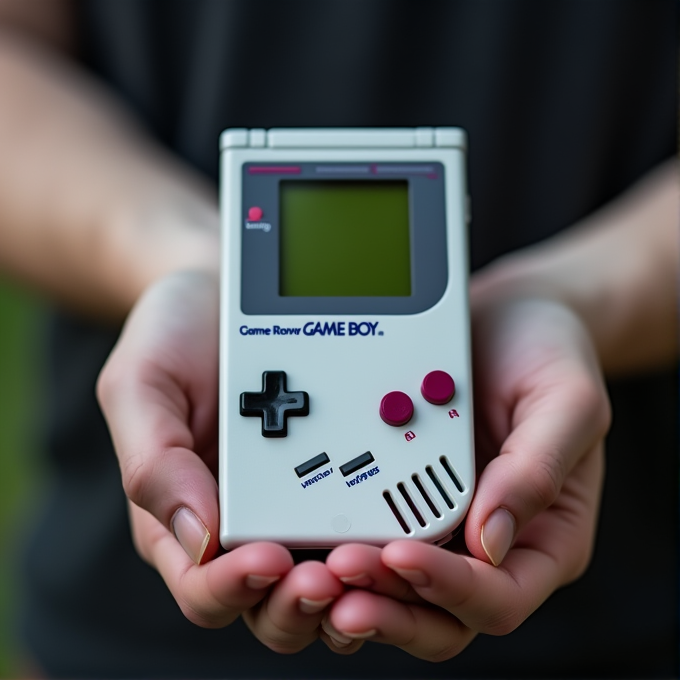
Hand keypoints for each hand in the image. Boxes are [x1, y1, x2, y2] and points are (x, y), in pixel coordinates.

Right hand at [97, 270, 343, 651]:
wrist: (227, 294)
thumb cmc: (176, 339)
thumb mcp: (142, 384)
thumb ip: (154, 459)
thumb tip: (197, 537)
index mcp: (184, 513)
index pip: (203, 586)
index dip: (232, 589)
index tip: (265, 560)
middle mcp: (241, 520)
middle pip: (272, 601)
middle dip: (300, 602)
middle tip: (328, 574)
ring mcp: (293, 502)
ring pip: (324, 576)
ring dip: (348, 582)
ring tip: (371, 553)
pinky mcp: (336, 475)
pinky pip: (358, 517)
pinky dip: (377, 530)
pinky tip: (396, 512)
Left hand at [324, 295, 609, 659]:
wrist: (506, 319)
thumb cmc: (548, 357)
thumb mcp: (565, 402)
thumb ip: (536, 471)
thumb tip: (490, 542)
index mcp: (544, 537)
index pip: (497, 598)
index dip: (448, 589)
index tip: (401, 554)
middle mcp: (490, 542)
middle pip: (439, 615)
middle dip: (388, 605)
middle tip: (341, 573)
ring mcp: (445, 525)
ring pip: (400, 593)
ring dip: (359, 588)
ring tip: (318, 566)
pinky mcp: (406, 500)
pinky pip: (375, 541)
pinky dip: (347, 549)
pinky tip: (317, 533)